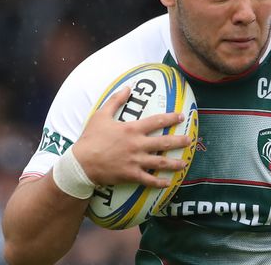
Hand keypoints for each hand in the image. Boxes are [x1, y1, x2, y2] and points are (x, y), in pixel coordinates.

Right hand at [72, 86, 191, 187]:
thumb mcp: (101, 115)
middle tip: (190, 140)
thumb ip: (115, 100)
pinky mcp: (131, 175)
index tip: (181, 116)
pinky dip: (159, 182)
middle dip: (179, 141)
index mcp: (132, 129)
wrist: (81, 163)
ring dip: (174, 163)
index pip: (156, 121)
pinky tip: (168, 183)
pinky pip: (149, 180)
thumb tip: (128, 87)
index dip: (171, 118)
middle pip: (163, 142)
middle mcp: (137, 145)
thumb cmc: (90, 138)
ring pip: (160, 162)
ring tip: (185, 163)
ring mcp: (135, 161)